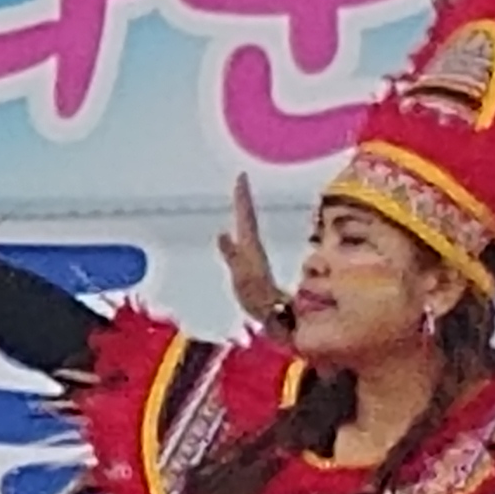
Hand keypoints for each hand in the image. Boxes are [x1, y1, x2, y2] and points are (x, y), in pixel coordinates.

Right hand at [217, 176, 287, 333]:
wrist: (272, 315)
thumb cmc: (258, 297)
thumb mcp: (242, 276)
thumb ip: (232, 256)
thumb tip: (222, 234)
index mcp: (250, 247)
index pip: (246, 217)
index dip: (243, 198)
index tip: (242, 177)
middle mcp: (252, 248)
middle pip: (247, 219)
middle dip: (243, 200)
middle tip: (240, 181)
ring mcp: (252, 257)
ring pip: (246, 228)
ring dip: (242, 213)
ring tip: (239, 200)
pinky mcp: (249, 266)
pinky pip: (242, 241)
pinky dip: (238, 230)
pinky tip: (232, 233)